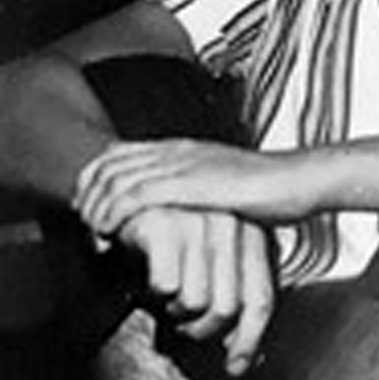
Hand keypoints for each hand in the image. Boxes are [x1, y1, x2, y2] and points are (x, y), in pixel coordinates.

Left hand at [74, 138, 320, 232]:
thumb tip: (183, 212)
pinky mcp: (187, 184)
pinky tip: (106, 232)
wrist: (297, 181)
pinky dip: (112, 214)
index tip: (91, 207)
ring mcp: (179, 165)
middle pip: (108, 164)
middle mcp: (174, 150)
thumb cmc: (271, 190)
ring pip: (114, 180)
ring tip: (90, 231)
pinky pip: (133, 196)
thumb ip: (199, 190)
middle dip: (87, 193)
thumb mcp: (225, 184)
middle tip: (81, 222)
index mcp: (182, 147)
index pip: (120, 154)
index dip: (97, 179)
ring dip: (94, 207)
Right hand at [113, 203, 277, 377]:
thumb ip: (232, 304)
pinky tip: (147, 280)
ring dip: (173, 312)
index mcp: (251, 232)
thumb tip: (248, 359)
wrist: (116, 206)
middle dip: (200, 330)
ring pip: (196, 301)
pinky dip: (152, 293)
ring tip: (164, 296)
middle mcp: (231, 223)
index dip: (249, 339)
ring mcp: (198, 220)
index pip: (260, 299)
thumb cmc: (165, 242)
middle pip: (227, 307)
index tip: (237, 365)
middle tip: (181, 326)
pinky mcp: (163, 224)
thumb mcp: (208, 269)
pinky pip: (165, 286)